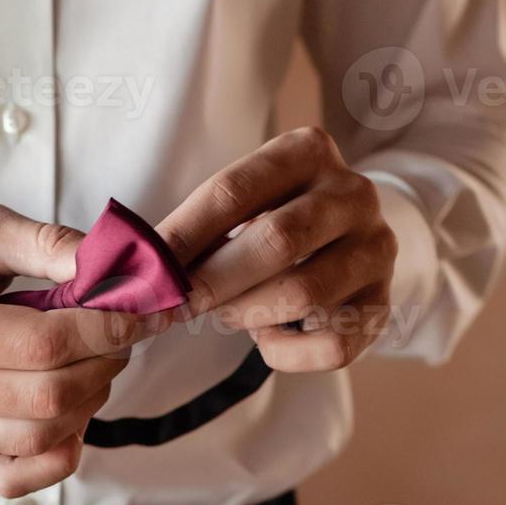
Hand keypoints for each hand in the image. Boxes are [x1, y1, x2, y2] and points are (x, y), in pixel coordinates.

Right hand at [0, 200, 162, 497]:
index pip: (41, 346)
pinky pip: (14, 478)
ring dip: (90, 402)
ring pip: (40, 440)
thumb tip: (117, 266)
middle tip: (123, 327)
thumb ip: (44, 245)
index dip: (107, 328)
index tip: (143, 307)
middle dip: (107, 362)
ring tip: (94, 359)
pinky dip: (58, 453)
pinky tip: (71, 410)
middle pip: (48, 399)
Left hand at [156, 127, 397, 371]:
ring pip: (303, 294)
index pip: (230, 192)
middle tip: (171, 308)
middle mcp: (352, 193)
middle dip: (211, 282)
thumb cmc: (269, 219)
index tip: (141, 272)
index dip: (180, 236)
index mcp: (304, 152)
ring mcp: (375, 248)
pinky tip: (269, 336)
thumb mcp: (239, 204)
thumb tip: (120, 275)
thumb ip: (191, 230)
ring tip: (228, 312)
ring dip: (247, 314)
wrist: (349, 238)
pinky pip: (332, 345)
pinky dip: (286, 353)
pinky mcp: (385, 303)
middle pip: (275, 241)